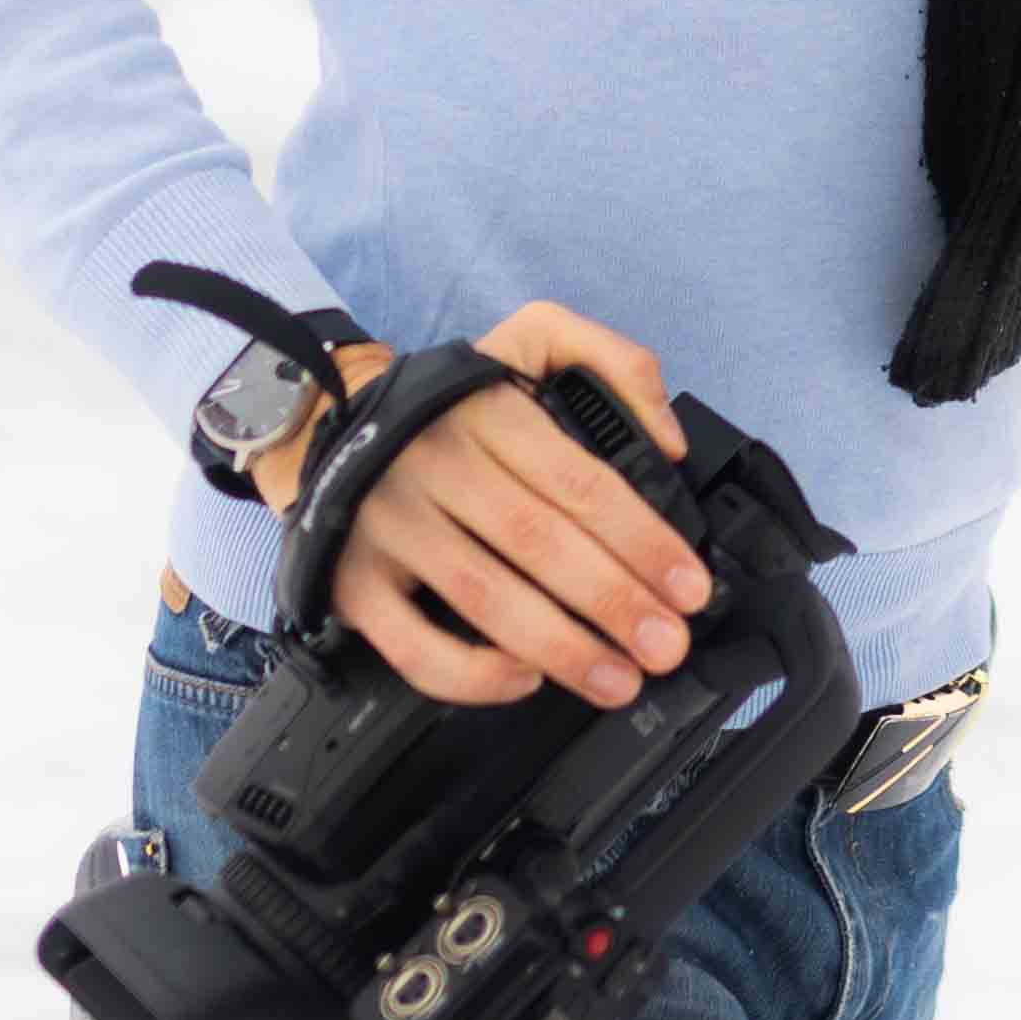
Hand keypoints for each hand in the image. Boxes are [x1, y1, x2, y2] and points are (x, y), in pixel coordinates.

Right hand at [256, 300, 714, 711]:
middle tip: (667, 643)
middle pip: (539, 543)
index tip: (688, 586)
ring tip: (620, 678)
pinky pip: (414, 646)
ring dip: (562, 648)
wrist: (331, 422)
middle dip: (615, 602)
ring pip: (484, 597)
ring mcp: (389, 526)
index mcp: (489, 411)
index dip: (642, 540)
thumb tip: (670, 442)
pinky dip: (473, 675)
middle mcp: (436, 465)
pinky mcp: (355, 582)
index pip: (580, 483)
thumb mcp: (535, 340)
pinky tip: (526, 679)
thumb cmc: (454, 402)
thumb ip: (616, 363)